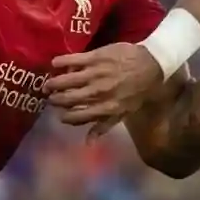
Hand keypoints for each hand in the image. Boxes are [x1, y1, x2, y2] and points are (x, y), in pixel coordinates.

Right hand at [45, 40, 164, 128]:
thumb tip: (87, 143)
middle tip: (50, 98)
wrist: (152, 63)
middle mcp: (98, 92)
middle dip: (55, 100)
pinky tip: (54, 64)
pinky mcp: (96, 56)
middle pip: (68, 98)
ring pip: (67, 80)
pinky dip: (61, 62)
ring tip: (47, 85)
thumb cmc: (138, 90)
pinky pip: (73, 60)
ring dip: (54, 83)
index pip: (77, 116)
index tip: (60, 115)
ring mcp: (96, 73)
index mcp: (106, 107)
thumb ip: (103, 126)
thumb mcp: (124, 112)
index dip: (65, 117)